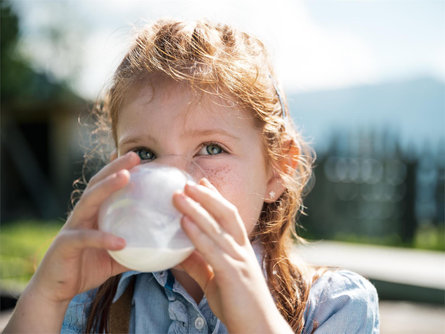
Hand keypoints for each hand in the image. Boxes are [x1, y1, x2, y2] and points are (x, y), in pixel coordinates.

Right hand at [29, 152, 140, 303]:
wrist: (55, 291)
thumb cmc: (86, 268)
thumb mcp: (117, 258)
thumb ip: (135, 251)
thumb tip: (162, 251)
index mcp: (94, 215)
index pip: (107, 187)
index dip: (121, 171)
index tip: (141, 158)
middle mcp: (82, 215)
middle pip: (97, 184)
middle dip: (115, 168)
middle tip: (135, 155)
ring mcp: (72, 227)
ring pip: (89, 201)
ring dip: (107, 187)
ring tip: (125, 177)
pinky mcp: (65, 245)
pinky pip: (85, 239)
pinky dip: (103, 238)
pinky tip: (120, 242)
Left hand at [172, 179, 291, 332]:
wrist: (259, 329)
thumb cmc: (239, 305)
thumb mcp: (215, 281)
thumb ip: (199, 265)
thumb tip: (179, 252)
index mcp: (240, 249)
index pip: (229, 216)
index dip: (215, 198)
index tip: (201, 182)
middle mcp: (242, 250)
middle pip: (226, 213)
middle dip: (207, 196)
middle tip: (188, 182)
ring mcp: (239, 260)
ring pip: (218, 227)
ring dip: (197, 208)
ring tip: (179, 194)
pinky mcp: (233, 274)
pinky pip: (213, 249)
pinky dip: (198, 233)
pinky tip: (184, 222)